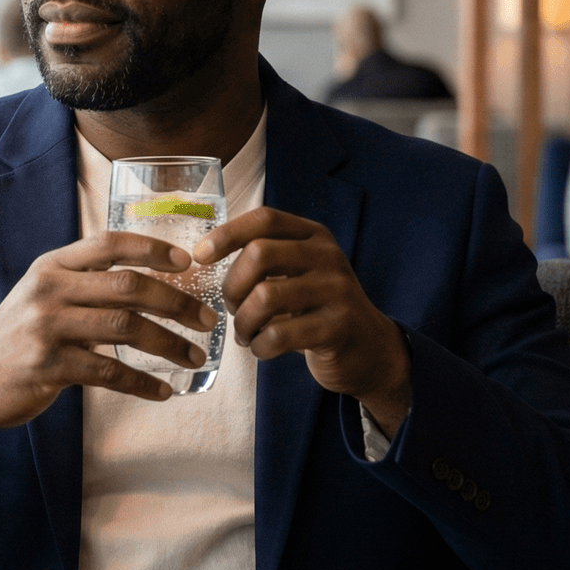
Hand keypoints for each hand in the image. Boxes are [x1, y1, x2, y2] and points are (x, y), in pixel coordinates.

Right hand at [0, 233, 216, 485]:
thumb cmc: (20, 335)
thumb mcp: (43, 294)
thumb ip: (85, 281)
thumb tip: (149, 277)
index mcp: (52, 266)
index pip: (110, 244)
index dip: (153, 249)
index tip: (188, 264)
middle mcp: (49, 290)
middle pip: (128, 286)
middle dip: (176, 302)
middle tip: (207, 319)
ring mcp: (47, 328)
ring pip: (125, 328)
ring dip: (169, 344)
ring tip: (194, 357)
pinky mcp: (48, 367)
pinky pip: (109, 372)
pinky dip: (142, 382)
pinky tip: (163, 391)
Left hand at [194, 208, 412, 437]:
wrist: (369, 349)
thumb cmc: (317, 309)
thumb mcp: (298, 273)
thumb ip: (264, 258)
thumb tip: (203, 255)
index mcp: (313, 236)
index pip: (264, 219)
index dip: (227, 234)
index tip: (200, 256)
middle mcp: (327, 255)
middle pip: (259, 254)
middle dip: (232, 286)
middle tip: (230, 308)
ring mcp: (336, 290)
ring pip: (265, 297)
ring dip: (243, 322)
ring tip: (245, 334)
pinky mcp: (337, 326)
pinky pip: (280, 335)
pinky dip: (259, 346)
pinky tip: (262, 350)